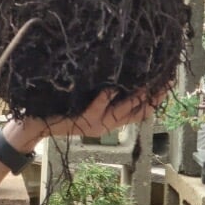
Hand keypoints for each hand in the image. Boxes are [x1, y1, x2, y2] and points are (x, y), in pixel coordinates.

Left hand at [4, 88, 163, 149]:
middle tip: (166, 82)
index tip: (167, 84)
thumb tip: (121, 79)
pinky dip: (104, 98)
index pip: (139, 112)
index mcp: (110, 122)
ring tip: (147, 84)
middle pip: (136, 113)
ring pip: (121, 112)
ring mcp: (95, 124)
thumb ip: (106, 97)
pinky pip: (96, 108)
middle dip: (153, 98)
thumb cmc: (61, 109)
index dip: (155, 100)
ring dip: (135, 98)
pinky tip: (110, 87)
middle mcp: (106, 125)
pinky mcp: (82, 120)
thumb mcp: (87, 104)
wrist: (37, 125)